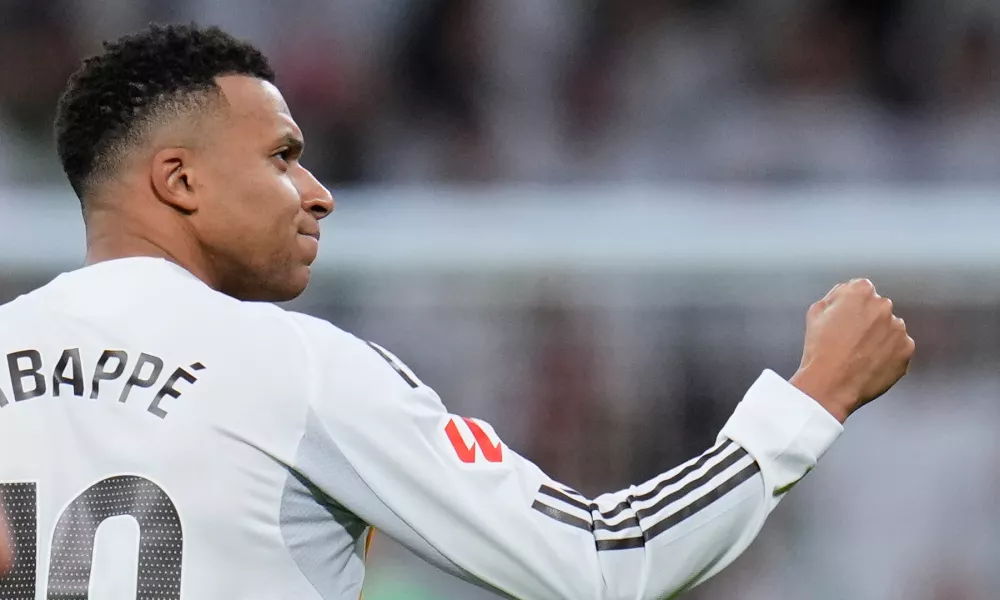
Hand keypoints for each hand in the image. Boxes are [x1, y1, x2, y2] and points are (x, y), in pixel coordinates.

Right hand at [790, 279, 914, 422]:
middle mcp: (884, 305)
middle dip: (868, 320)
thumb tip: (846, 294)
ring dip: (879, 337)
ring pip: (890, 329)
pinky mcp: (906, 350)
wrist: (830, 385)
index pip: (861, 290)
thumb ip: (836, 296)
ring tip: (860, 355)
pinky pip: (898, 348)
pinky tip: (870, 363)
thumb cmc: (819, 349)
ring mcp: (898, 328)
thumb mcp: (815, 312)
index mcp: (861, 291)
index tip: (844, 320)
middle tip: (851, 340)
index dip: (850, 306)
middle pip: (878, 309)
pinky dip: (888, 354)